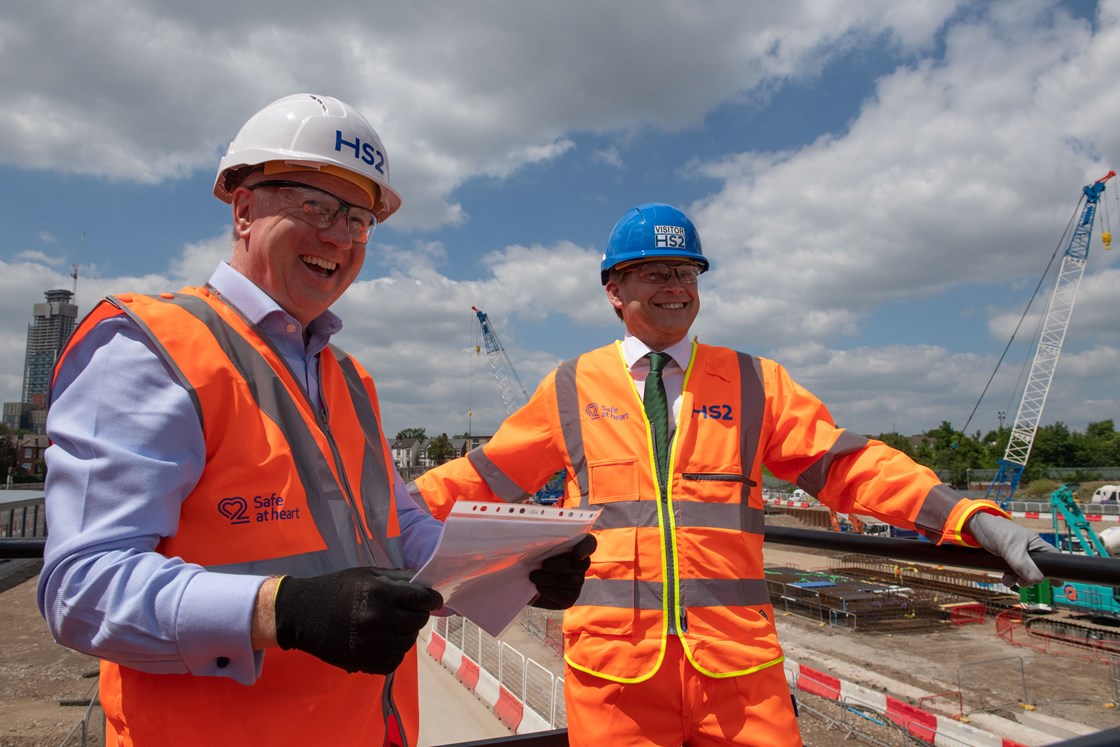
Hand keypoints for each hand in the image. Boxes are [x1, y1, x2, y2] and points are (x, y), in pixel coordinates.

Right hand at [274, 567, 442, 673]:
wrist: (303, 614)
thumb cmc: (336, 589)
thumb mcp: (367, 574)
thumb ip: (398, 579)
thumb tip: (424, 585)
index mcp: (381, 594)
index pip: (422, 600)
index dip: (431, 599)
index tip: (433, 600)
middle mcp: (379, 620)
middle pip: (418, 621)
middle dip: (417, 615)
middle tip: (407, 611)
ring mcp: (373, 644)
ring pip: (408, 642)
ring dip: (405, 633)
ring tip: (392, 626)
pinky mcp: (365, 662)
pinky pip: (395, 660)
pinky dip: (394, 652)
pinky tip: (383, 641)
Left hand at [529, 534, 596, 609]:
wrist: (520, 581)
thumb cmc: (528, 559)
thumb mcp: (532, 547)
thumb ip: (541, 541)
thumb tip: (540, 534)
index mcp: (573, 546)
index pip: (589, 543)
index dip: (586, 548)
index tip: (576, 554)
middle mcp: (579, 564)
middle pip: (583, 564)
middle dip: (561, 565)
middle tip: (543, 565)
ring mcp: (577, 581)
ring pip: (574, 580)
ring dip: (550, 579)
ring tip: (534, 576)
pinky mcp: (570, 597)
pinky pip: (567, 595)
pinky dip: (551, 591)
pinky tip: (539, 587)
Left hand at [967, 512, 1057, 588]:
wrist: (975, 527)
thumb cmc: (997, 532)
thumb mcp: (1012, 549)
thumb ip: (1025, 565)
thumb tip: (1038, 580)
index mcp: (1037, 545)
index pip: (1054, 559)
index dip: (1057, 571)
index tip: (1056, 584)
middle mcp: (1030, 551)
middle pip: (1039, 570)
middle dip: (1031, 579)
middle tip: (1022, 582)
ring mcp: (1018, 555)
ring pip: (1025, 574)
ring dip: (1018, 580)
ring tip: (1009, 580)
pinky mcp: (1007, 559)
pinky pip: (1013, 573)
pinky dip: (1010, 578)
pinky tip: (1004, 579)